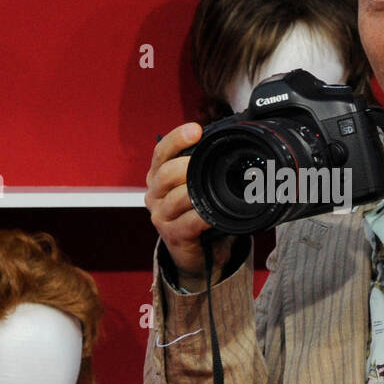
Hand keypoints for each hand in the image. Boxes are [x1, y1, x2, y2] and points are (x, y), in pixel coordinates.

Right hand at [145, 123, 234, 289]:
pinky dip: (203, 215)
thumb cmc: (197, 213)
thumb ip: (203, 166)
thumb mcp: (197, 186)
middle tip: (207, 160)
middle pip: (165, 173)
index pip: (161, 152)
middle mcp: (154, 194)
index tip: (196, 129)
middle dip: (186, 165)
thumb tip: (229, 140)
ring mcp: (161, 216)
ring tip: (213, 187)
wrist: (197, 254)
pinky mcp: (173, 235)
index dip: (176, 139)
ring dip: (196, 190)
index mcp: (158, 176)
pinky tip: (213, 212)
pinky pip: (189, 222)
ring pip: (176, 197)